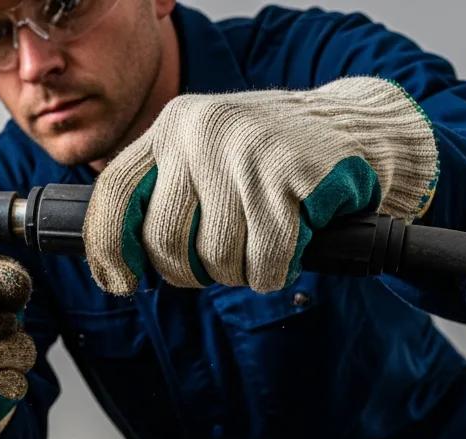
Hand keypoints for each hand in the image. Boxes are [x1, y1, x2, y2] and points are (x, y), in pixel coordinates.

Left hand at [84, 77, 438, 293]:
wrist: (358, 129)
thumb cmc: (268, 163)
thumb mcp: (205, 162)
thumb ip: (162, 200)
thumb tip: (118, 269)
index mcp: (170, 127)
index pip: (113, 194)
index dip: (107, 250)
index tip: (122, 284)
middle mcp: (201, 131)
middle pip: (164, 241)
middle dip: (189, 272)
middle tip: (218, 265)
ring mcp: (246, 149)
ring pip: (216, 257)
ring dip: (239, 272)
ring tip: (260, 246)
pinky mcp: (292, 172)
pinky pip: (265, 259)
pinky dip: (274, 271)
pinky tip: (289, 246)